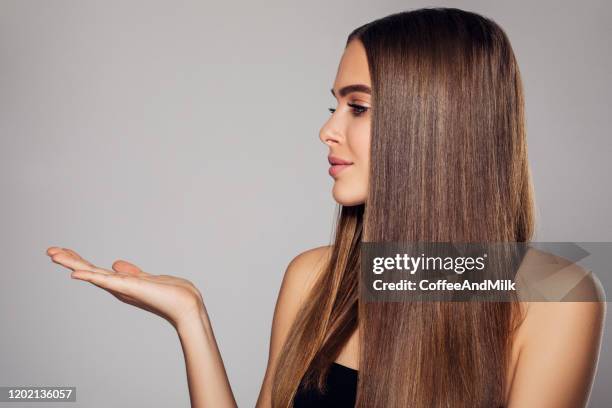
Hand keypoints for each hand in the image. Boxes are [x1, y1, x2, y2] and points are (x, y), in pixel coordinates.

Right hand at [46, 246, 205, 329]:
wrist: (184, 304)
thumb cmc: (169, 293)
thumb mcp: (144, 277)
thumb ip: (129, 272)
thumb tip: (115, 263)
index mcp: (120, 283)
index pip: (94, 270)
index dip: (78, 260)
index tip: (61, 250)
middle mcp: (117, 287)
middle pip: (88, 271)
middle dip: (69, 260)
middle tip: (49, 251)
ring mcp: (121, 288)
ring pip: (92, 274)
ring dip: (73, 264)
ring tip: (54, 255)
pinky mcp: (129, 288)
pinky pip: (106, 281)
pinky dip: (90, 277)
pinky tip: (75, 273)